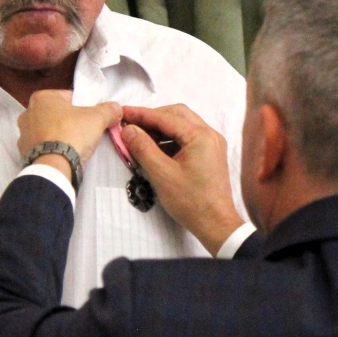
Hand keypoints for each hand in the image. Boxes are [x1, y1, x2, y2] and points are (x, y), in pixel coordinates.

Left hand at [18, 91, 122, 183]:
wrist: (53, 167)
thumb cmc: (72, 134)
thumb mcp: (97, 118)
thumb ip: (108, 110)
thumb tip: (116, 108)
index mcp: (42, 98)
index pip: (68, 97)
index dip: (83, 107)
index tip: (90, 119)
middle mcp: (27, 112)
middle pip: (56, 114)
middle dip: (68, 121)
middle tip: (83, 132)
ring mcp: (22, 134)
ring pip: (47, 131)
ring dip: (58, 136)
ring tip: (72, 146)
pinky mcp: (23, 153)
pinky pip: (41, 147)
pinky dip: (50, 150)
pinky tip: (61, 156)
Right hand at [121, 104, 244, 254]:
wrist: (216, 224)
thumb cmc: (190, 201)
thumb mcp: (161, 174)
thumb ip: (143, 148)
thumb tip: (127, 129)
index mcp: (201, 136)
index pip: (166, 117)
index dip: (141, 114)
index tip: (121, 112)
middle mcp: (210, 134)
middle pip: (177, 115)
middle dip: (152, 118)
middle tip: (130, 124)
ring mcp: (212, 144)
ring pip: (182, 126)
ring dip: (160, 129)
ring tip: (139, 138)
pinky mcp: (209, 155)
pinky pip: (187, 139)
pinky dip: (169, 140)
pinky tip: (154, 150)